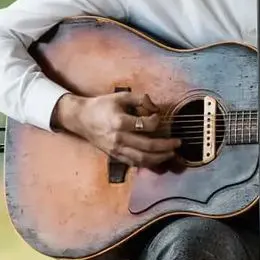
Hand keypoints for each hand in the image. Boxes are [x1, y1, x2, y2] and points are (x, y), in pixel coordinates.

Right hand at [51, 91, 181, 168]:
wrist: (81, 119)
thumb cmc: (101, 106)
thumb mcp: (120, 96)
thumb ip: (140, 99)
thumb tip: (155, 107)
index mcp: (120, 122)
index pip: (146, 126)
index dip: (156, 121)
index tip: (158, 116)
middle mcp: (119, 139)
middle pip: (147, 147)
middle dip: (166, 146)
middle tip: (178, 143)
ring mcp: (117, 150)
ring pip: (142, 159)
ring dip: (159, 158)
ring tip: (171, 153)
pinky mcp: (115, 156)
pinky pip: (134, 163)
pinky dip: (147, 163)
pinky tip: (157, 159)